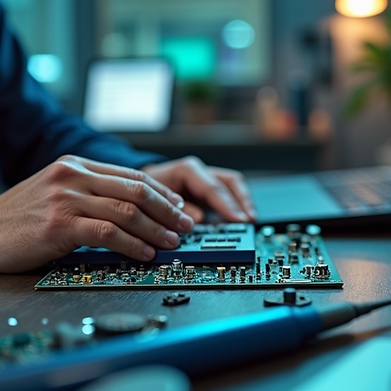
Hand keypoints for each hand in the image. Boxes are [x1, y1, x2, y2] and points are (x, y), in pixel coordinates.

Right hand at [0, 155, 194, 283]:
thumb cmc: (14, 221)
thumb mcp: (52, 194)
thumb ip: (86, 195)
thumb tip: (129, 212)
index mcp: (73, 165)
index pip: (130, 175)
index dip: (161, 194)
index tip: (179, 208)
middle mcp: (72, 176)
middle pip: (136, 189)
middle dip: (167, 210)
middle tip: (186, 226)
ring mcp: (65, 199)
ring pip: (127, 211)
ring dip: (156, 229)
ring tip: (172, 243)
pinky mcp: (59, 225)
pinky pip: (108, 233)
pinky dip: (133, 244)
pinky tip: (145, 253)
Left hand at [142, 156, 256, 222]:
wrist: (141, 186)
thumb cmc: (146, 191)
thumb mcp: (155, 200)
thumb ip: (177, 208)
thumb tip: (198, 219)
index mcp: (187, 170)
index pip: (213, 188)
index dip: (227, 205)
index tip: (238, 219)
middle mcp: (200, 172)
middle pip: (230, 182)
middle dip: (241, 202)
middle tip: (248, 220)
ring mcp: (207, 179)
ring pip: (233, 185)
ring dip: (243, 202)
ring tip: (250, 219)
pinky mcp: (209, 190)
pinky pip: (229, 193)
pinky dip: (236, 205)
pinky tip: (241, 217)